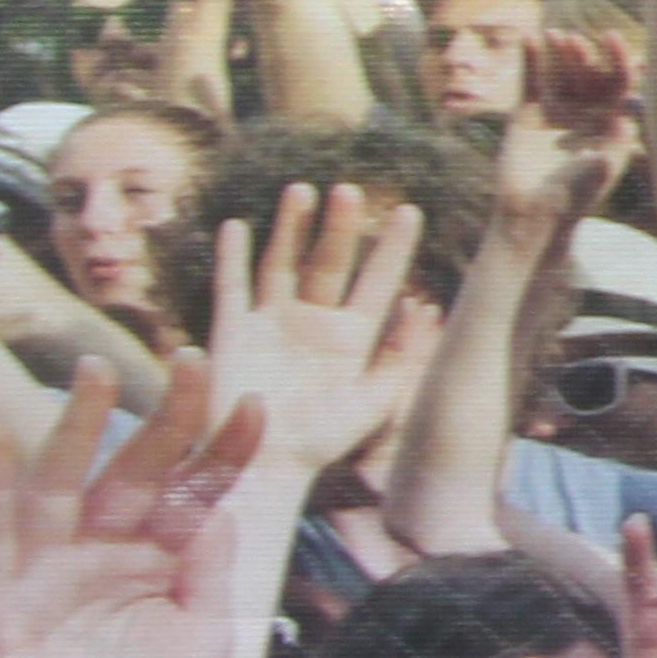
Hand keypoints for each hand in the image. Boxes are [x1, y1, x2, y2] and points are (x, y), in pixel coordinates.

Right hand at [0, 356, 264, 657]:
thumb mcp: (201, 635)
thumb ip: (207, 564)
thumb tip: (219, 497)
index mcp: (156, 562)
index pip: (192, 488)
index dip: (221, 448)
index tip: (254, 404)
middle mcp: (101, 554)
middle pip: (133, 470)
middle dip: (160, 419)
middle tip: (186, 360)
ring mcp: (46, 572)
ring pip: (61, 483)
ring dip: (74, 426)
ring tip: (94, 371)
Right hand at [204, 181, 429, 466]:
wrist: (266, 468)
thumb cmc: (324, 443)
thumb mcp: (376, 401)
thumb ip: (401, 356)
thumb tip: (423, 307)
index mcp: (352, 337)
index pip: (377, 280)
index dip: (392, 248)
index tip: (409, 211)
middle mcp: (313, 323)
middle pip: (329, 262)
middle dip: (339, 227)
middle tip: (350, 190)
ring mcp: (272, 324)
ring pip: (283, 263)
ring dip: (291, 228)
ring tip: (302, 190)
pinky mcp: (234, 332)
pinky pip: (232, 286)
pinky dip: (234, 256)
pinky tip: (239, 226)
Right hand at [493, 27, 638, 235]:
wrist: (532, 216)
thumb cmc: (573, 199)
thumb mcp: (600, 174)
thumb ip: (613, 148)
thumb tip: (627, 124)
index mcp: (612, 123)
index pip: (621, 85)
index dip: (620, 60)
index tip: (613, 40)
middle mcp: (588, 114)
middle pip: (591, 74)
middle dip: (587, 56)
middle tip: (578, 42)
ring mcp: (559, 112)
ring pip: (563, 73)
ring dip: (562, 52)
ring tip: (557, 36)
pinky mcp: (529, 114)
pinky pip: (532, 81)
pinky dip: (531, 59)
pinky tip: (530, 37)